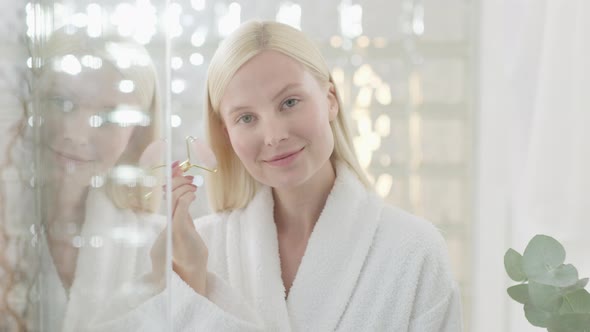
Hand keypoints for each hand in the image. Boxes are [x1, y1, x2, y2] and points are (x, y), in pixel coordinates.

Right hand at [149, 161, 207, 294]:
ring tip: (194, 186)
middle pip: (169, 193)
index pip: (167, 194)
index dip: (170, 178)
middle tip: (190, 177)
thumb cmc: (190, 250)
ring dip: (185, 187)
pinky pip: (181, 208)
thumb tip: (186, 194)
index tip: (177, 165)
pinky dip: (186, 197)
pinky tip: (193, 194)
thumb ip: (184, 212)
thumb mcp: (187, 226)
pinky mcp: (178, 230)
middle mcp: (167, 221)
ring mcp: (171, 225)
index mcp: (168, 219)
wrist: (191, 270)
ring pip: (174, 198)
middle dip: (178, 180)